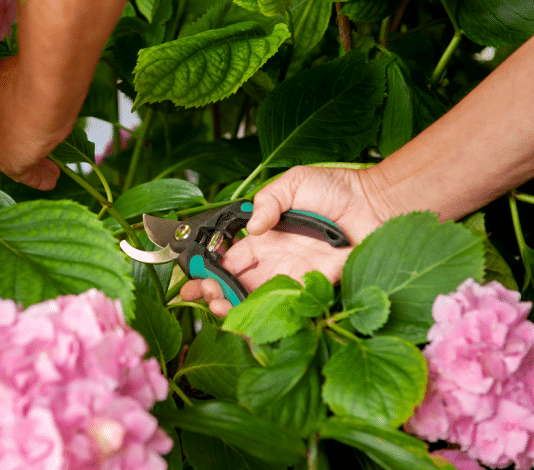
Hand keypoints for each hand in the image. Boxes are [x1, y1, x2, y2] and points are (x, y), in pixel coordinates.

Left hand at [0, 56, 69, 189]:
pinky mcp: (9, 162)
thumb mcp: (17, 71)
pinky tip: (50, 180)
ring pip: (9, 155)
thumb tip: (29, 84)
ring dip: (30, 161)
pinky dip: (38, 178)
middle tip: (28, 143)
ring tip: (50, 168)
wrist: (40, 90)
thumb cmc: (33, 73)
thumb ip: (16, 81)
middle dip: (9, 139)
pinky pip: (23, 174)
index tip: (16, 117)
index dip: (0, 115)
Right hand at [180, 166, 396, 315]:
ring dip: (236, 309)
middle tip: (205, 297)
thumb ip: (267, 201)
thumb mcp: (293, 182)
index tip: (191, 281)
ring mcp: (294, 276)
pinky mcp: (316, 287)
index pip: (227, 260)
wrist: (377, 202)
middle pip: (237, 285)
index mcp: (263, 238)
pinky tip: (251, 322)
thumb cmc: (337, 189)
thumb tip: (251, 227)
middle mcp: (275, 261)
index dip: (208, 271)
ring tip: (219, 310)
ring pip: (257, 301)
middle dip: (215, 294)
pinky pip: (290, 307)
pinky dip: (269, 318)